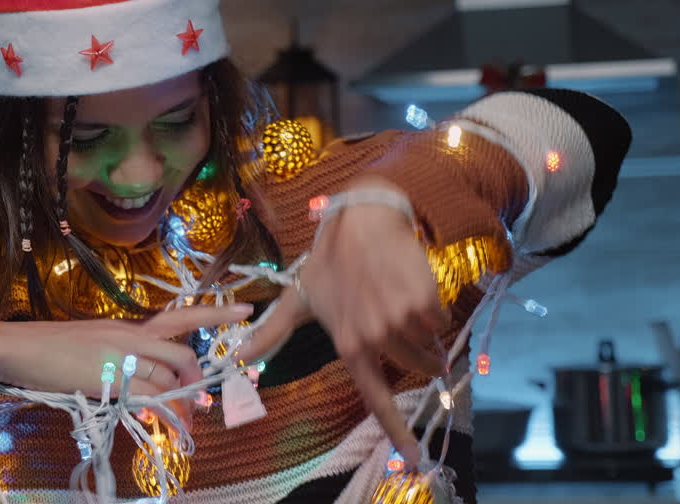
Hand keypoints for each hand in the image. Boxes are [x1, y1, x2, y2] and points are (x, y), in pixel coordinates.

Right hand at [0, 303, 253, 429]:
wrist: (20, 347)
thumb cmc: (51, 346)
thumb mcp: (95, 343)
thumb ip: (122, 355)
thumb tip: (143, 379)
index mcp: (129, 326)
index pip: (181, 315)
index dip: (216, 311)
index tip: (245, 310)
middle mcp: (131, 337)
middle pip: (182, 353)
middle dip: (198, 378)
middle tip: (201, 398)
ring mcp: (121, 357)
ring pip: (168, 379)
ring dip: (181, 404)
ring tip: (185, 422)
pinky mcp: (109, 379)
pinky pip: (147, 397)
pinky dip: (164, 413)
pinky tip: (168, 424)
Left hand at [237, 178, 448, 467]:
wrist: (363, 220)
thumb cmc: (330, 261)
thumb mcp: (299, 298)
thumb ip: (273, 332)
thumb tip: (237, 357)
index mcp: (348, 344)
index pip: (375, 397)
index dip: (396, 430)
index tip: (413, 459)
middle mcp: (375, 337)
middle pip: (414, 365)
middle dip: (417, 352)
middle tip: (398, 318)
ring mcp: (401, 320)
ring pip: (430, 344)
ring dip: (425, 329)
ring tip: (401, 298)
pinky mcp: (425, 301)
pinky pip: (441, 321)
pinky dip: (435, 309)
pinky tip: (412, 285)